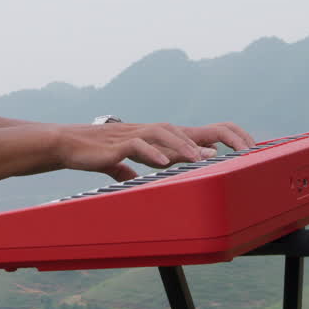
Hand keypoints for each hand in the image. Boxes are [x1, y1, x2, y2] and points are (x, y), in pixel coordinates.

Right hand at [53, 121, 254, 182]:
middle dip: (214, 138)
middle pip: (186, 129)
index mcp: (155, 138)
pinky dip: (152, 153)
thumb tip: (136, 179)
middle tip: (238, 149)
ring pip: (164, 133)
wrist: (66, 144)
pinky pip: (138, 146)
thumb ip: (133, 168)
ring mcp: (134, 135)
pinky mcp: (117, 144)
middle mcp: (149, 133)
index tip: (242, 150)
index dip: (219, 138)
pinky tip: (165, 163)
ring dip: (184, 145)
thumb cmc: (95, 153)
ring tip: (201, 158)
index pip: (193, 133)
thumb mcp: (123, 163)